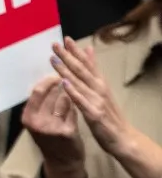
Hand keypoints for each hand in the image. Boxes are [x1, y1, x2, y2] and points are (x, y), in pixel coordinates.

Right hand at [22, 71, 83, 172]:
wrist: (63, 162)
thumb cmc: (50, 138)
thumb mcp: (38, 121)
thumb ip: (40, 104)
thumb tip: (48, 78)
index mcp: (27, 117)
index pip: (37, 91)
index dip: (48, 80)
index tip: (56, 74)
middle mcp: (37, 122)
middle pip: (51, 94)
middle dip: (61, 85)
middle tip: (67, 80)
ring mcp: (52, 127)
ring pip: (64, 100)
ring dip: (69, 96)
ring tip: (72, 96)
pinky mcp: (67, 131)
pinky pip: (74, 111)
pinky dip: (76, 107)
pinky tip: (78, 108)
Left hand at [51, 38, 130, 157]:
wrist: (123, 138)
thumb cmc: (110, 114)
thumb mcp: (103, 91)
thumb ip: (94, 72)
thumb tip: (89, 50)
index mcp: (100, 84)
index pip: (87, 64)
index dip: (76, 52)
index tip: (65, 38)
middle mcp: (99, 89)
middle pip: (81, 70)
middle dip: (68, 56)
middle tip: (54, 44)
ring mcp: (97, 101)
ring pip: (79, 83)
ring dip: (66, 70)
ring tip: (54, 59)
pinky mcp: (94, 114)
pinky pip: (81, 101)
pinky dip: (73, 91)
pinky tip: (64, 83)